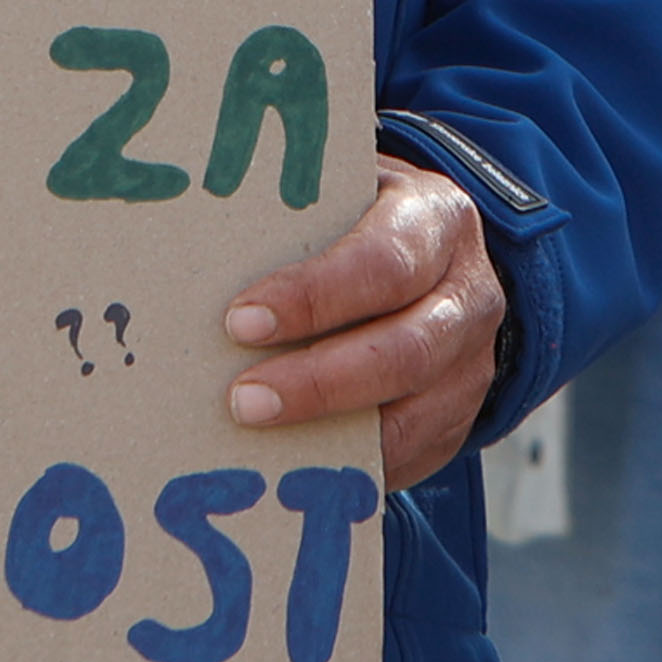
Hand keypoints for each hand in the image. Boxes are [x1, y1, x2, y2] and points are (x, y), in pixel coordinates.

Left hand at [222, 153, 504, 488]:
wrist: (436, 256)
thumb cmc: (359, 222)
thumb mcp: (337, 195)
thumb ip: (287, 218)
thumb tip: (189, 249)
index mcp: (436, 220)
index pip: (383, 263)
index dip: (314, 296)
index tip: (240, 320)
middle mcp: (469, 294)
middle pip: (405, 350)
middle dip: (319, 381)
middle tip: (242, 399)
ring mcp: (472, 363)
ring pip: (414, 414)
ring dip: (331, 430)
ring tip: (256, 434)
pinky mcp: (458, 417)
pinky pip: (409, 454)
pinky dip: (350, 466)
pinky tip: (293, 466)